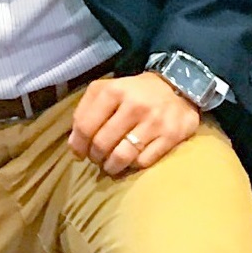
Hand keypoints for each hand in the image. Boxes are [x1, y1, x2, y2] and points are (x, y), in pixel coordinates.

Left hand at [68, 72, 200, 177]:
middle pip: (102, 144)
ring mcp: (153, 121)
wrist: (177, 86)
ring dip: (111, 166)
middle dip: (95, 157)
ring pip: (122, 156)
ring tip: (111, 165)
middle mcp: (134, 105)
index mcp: (113, 91)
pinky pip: (143, 162)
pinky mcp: (170, 136)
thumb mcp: (108, 90)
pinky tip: (131, 161)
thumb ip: (86, 111)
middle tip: (98, 158)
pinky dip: (133, 165)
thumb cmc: (135, 93)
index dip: (78, 145)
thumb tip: (74, 144)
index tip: (80, 152)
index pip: (85, 126)